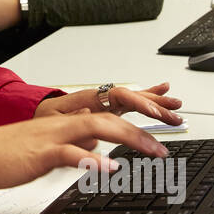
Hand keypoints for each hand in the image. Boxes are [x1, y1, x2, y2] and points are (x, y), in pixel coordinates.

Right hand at [0, 111, 169, 189]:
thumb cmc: (5, 153)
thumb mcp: (48, 148)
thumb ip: (73, 146)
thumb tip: (95, 151)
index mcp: (65, 119)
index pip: (108, 110)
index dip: (137, 109)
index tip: (164, 116)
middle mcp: (62, 122)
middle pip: (111, 115)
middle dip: (144, 126)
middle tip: (168, 140)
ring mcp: (52, 135)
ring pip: (98, 127)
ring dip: (131, 137)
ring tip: (155, 150)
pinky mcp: (41, 152)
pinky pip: (71, 153)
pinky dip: (93, 161)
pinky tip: (111, 169)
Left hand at [34, 81, 183, 127]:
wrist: (35, 114)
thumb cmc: (43, 118)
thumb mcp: (52, 121)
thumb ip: (72, 121)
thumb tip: (89, 121)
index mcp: (89, 99)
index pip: (120, 97)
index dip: (139, 104)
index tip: (155, 114)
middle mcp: (101, 98)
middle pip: (133, 98)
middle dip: (156, 107)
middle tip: (175, 117)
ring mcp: (106, 102)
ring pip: (136, 99)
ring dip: (158, 102)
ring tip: (177, 106)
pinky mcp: (108, 107)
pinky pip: (132, 101)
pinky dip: (148, 96)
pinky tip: (163, 91)